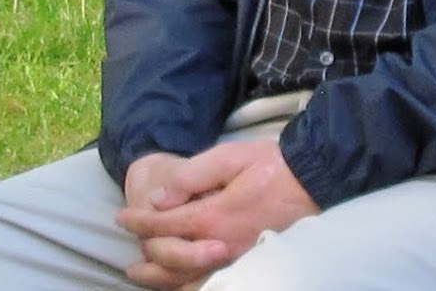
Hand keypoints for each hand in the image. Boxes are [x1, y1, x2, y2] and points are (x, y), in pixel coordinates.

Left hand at [116, 141, 318, 288]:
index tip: (121, 218)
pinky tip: (180, 283)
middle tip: (127, 257)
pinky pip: (213, 284)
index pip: (164, 225)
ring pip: (189, 281)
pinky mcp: (251, 266)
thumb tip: (159, 199)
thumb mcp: (228, 157)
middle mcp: (221, 246)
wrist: (314, 182)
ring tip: (140, 277)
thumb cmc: (271, 165)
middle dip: (145, 256)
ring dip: (161, 281)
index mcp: (213, 216)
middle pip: (170, 261)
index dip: (138, 221)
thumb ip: (191, 177)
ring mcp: (237, 261)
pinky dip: (190, 286)